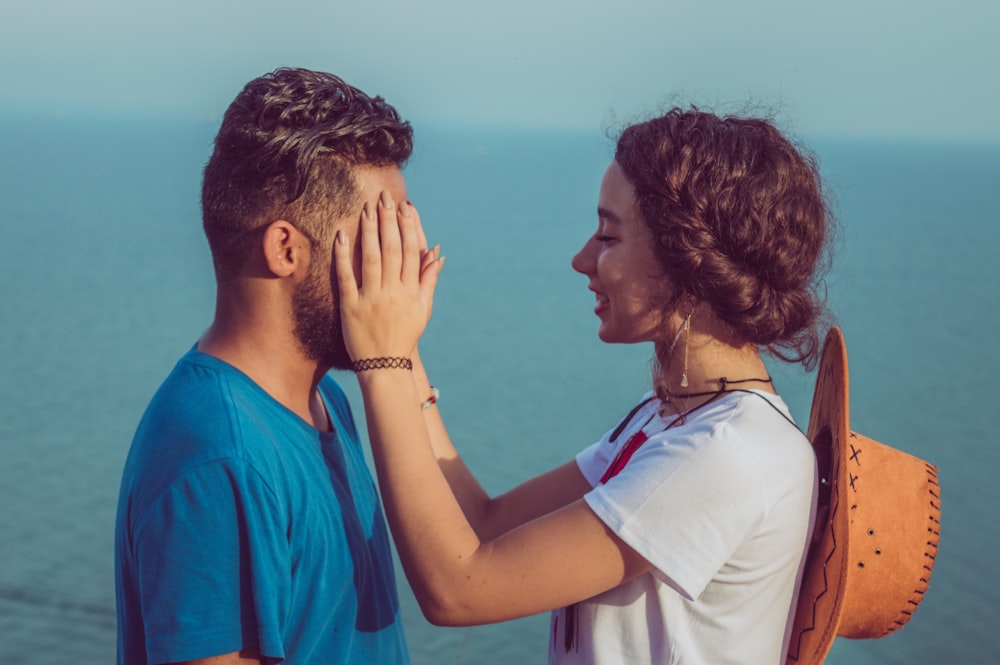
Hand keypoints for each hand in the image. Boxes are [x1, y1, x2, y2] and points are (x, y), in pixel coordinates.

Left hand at [334, 191, 443, 363]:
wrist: (386, 366)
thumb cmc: (405, 335)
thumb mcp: (423, 309)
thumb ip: (428, 280)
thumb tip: (438, 253)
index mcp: (411, 291)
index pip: (412, 252)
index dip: (409, 227)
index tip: (405, 207)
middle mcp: (393, 292)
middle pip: (392, 250)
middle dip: (388, 222)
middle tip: (384, 198)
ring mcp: (372, 299)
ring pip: (371, 259)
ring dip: (369, 232)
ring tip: (366, 209)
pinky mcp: (351, 308)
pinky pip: (347, 277)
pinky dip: (344, 255)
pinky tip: (342, 235)